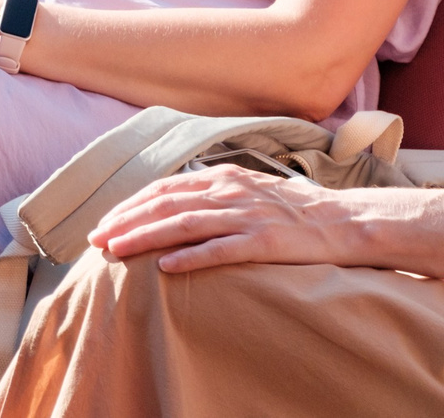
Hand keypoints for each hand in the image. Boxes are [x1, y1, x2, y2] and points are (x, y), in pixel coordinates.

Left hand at [89, 166, 354, 271]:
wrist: (346, 221)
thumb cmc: (294, 210)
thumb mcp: (247, 189)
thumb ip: (212, 192)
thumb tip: (172, 202)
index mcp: (222, 177)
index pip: (163, 189)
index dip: (130, 205)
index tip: (105, 223)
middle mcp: (229, 192)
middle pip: (164, 204)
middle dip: (125, 221)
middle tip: (96, 240)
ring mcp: (247, 216)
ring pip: (183, 224)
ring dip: (144, 237)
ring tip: (116, 251)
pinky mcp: (265, 242)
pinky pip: (221, 249)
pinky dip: (190, 257)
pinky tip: (165, 266)